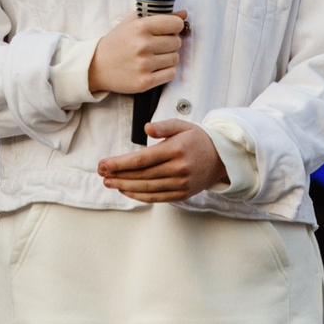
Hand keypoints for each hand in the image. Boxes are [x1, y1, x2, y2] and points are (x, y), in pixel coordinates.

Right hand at [88, 11, 187, 95]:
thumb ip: (158, 15)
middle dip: (170, 43)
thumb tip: (184, 13)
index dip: (175, 26)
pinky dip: (166, 71)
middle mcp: (142, 45)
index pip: (175, 24)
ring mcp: (144, 65)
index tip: (169, 30)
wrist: (96, 67)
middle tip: (158, 45)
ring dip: (168, 58)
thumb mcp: (131, 23)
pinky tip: (154, 68)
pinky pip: (171, 74)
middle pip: (177, 42)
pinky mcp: (145, 82)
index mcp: (140, 27)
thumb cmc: (116, 43)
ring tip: (153, 57)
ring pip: (175, 59)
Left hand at [97, 119, 225, 202]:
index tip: (104, 163)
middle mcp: (178, 169)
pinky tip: (125, 190)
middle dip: (118, 174)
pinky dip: (138, 196)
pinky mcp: (181, 194)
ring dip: (124, 186)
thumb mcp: (183, 125)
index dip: (120, 163)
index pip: (141, 159)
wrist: (222, 158)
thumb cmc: (198, 139)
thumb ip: (164, 126)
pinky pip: (156, 197)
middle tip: (101, 173)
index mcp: (176, 150)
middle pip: (141, 175)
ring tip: (109, 182)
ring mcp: (180, 184)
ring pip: (146, 188)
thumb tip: (146, 128)